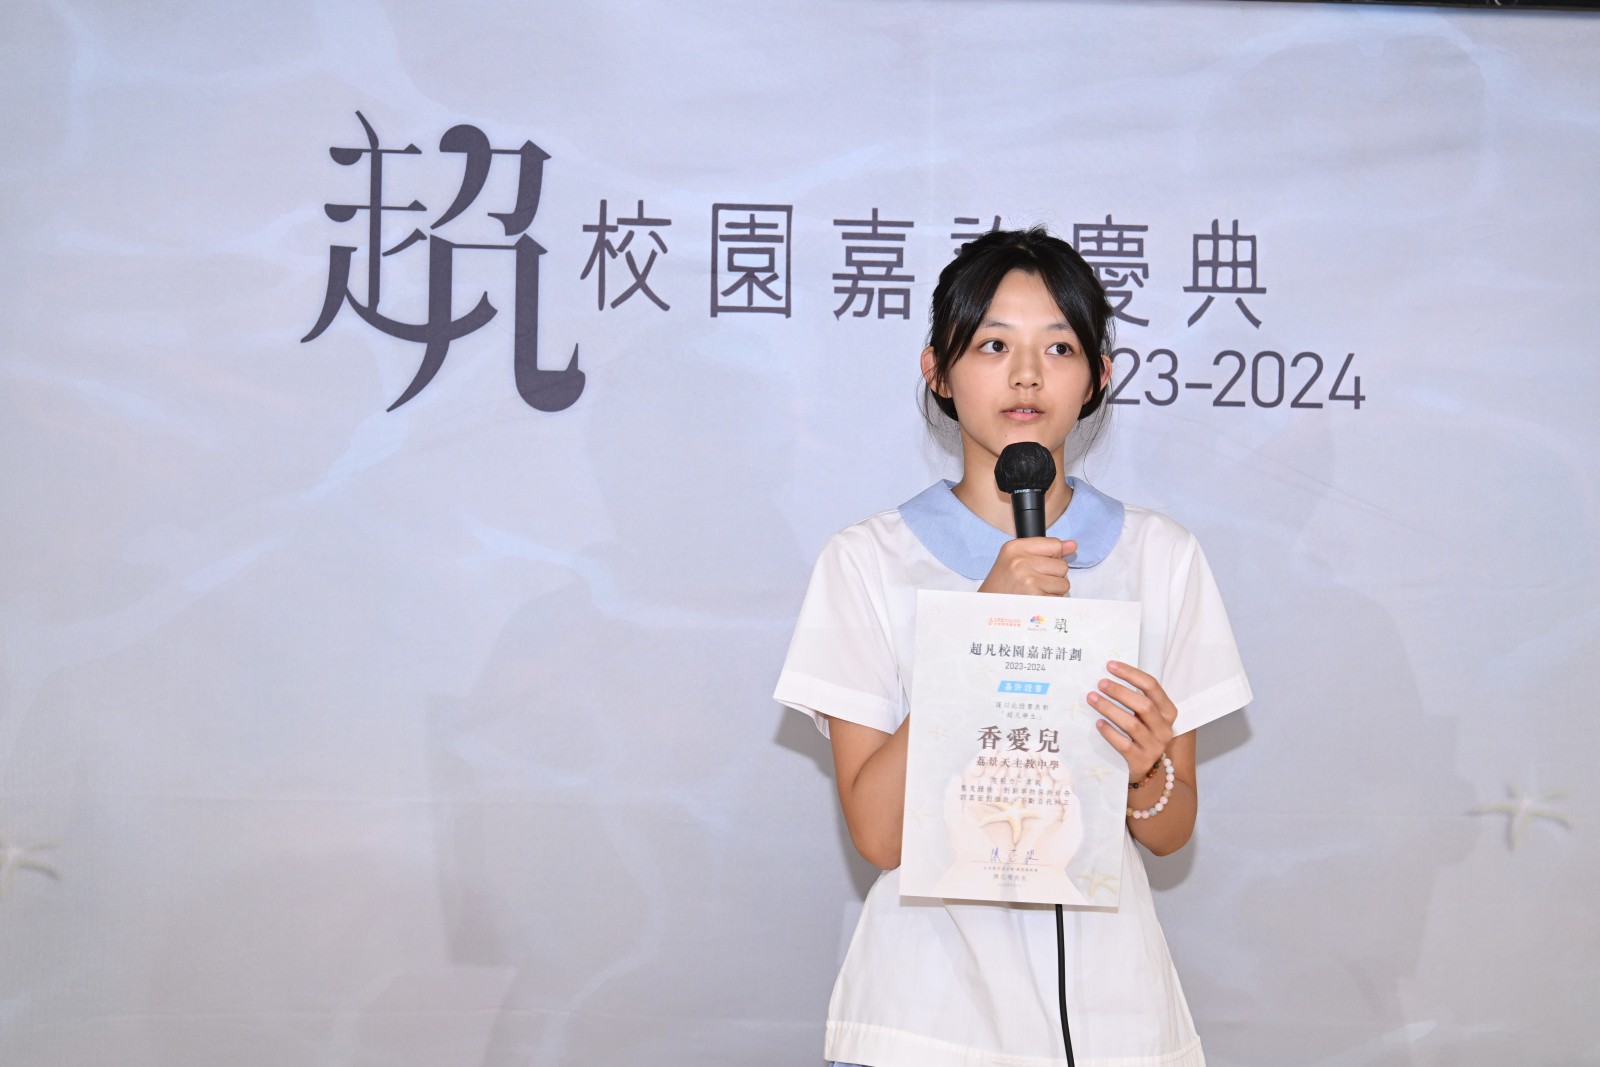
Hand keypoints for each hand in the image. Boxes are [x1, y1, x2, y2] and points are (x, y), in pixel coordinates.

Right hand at [978, 538, 1075, 596]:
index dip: (1052, 557)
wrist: (986, 611)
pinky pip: (1060, 598)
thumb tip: (1072, 545)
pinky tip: (1035, 602)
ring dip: (1053, 591)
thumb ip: (1045, 551)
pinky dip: (1051, 603)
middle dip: (1052, 576)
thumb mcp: (1015, 560)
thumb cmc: (1002, 587)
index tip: (1039, 565)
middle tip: (1032, 583)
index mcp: (1015, 548)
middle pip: (1062, 565)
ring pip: (1064, 583)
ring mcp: (1029, 581)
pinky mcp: (1036, 598)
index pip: (1055, 544)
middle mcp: (1021, 562)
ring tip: (1033, 593)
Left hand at [1088, 661, 1176, 782]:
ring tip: (1092, 698)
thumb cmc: (1141, 736)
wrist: (1146, 771)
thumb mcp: (1145, 717)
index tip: (1110, 666)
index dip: (1130, 674)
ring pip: (1132, 724)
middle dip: (1119, 691)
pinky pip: (1123, 744)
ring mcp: (1154, 746)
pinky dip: (1109, 732)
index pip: (1152, 686)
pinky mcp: (1141, 761)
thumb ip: (1135, 698)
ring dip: (1109, 708)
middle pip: (1143, 705)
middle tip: (1100, 683)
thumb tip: (1108, 675)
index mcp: (1168, 712)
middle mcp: (1164, 729)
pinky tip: (1098, 723)